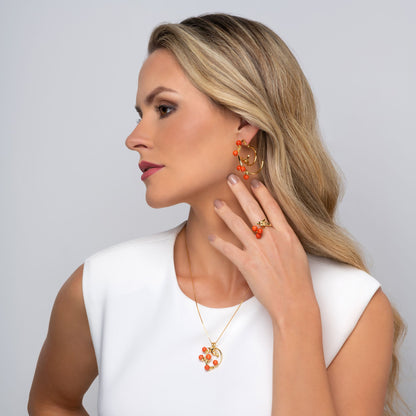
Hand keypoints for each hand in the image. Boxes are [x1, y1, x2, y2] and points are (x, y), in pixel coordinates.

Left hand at [209, 173, 319, 329]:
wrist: (295, 303)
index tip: (254, 181)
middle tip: (230, 179)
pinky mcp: (247, 265)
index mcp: (286, 234)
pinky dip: (218, 242)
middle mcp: (272, 239)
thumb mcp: (297, 252)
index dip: (261, 192)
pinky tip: (211, 236)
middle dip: (240, 192)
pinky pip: (229, 250)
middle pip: (253, 209)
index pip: (272, 206)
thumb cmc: (298, 280)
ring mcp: (259, 251)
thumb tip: (275, 226)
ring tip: (216, 203)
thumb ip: (285, 237)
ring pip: (238, 225)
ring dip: (225, 212)